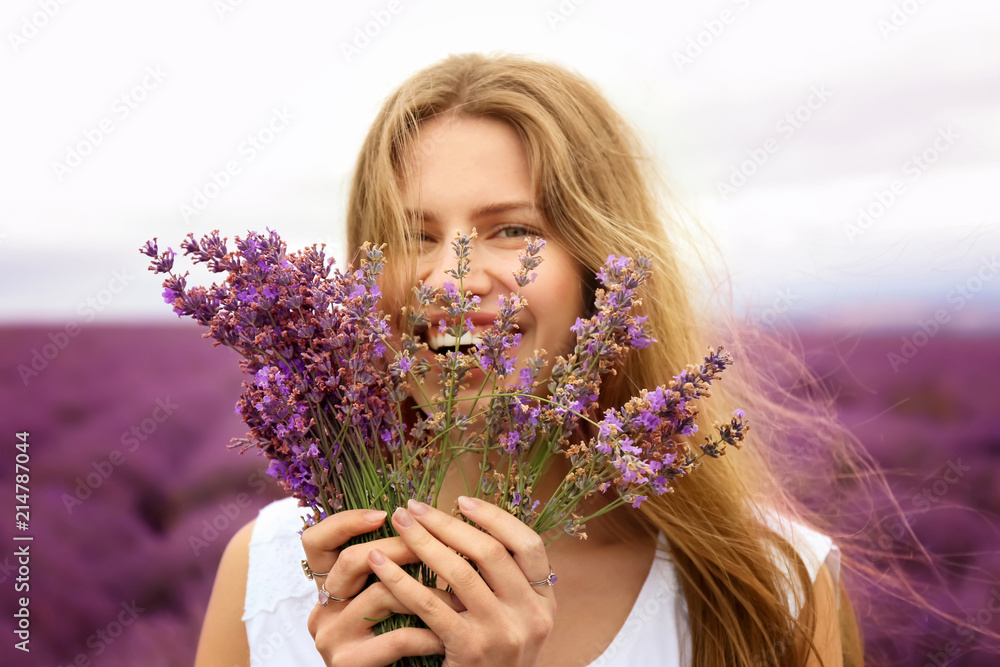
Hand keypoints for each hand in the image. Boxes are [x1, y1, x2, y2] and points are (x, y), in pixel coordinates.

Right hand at [303, 509, 458, 665]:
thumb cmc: (392, 643)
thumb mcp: (386, 601)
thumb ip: (393, 568)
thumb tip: (431, 522)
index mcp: (328, 587)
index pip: (316, 541)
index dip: (345, 522)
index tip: (385, 513)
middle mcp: (322, 609)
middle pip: (352, 559)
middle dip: (402, 547)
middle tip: (440, 542)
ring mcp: (331, 637)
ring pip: (381, 594)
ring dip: (429, 592)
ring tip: (461, 594)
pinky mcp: (347, 663)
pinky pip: (397, 637)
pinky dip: (429, 634)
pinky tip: (449, 635)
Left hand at [368, 496, 556, 666]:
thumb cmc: (494, 657)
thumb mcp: (517, 620)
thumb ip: (507, 582)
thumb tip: (469, 525)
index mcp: (545, 601)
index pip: (529, 544)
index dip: (496, 518)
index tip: (462, 501)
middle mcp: (531, 615)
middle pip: (490, 552)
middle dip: (449, 523)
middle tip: (415, 506)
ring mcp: (502, 633)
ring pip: (459, 572)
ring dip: (424, 541)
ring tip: (399, 523)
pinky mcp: (469, 649)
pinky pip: (430, 604)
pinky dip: (401, 579)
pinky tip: (380, 562)